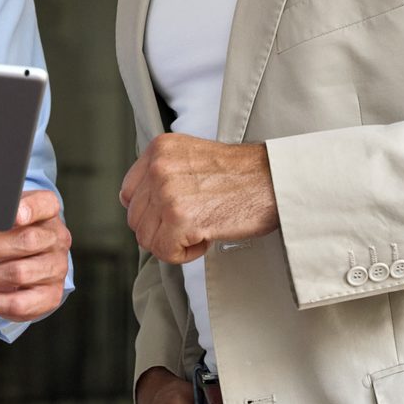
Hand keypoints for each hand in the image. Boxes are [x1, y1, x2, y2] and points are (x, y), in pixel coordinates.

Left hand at [0, 189, 71, 321]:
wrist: (17, 262)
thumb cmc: (0, 232)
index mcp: (47, 210)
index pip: (45, 204)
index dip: (30, 208)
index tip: (13, 214)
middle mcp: (57, 238)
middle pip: (26, 241)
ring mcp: (57, 268)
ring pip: (19, 273)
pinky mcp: (50, 296)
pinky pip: (19, 303)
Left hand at [119, 134, 277, 264]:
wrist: (275, 180)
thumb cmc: (243, 176)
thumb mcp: (192, 159)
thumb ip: (164, 175)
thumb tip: (143, 208)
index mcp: (159, 149)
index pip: (129, 194)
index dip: (151, 212)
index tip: (174, 215)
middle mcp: (158, 166)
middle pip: (135, 219)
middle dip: (162, 230)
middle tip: (194, 223)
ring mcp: (166, 191)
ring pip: (147, 239)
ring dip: (174, 242)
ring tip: (202, 228)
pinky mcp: (179, 217)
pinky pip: (164, 252)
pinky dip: (185, 254)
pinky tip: (206, 238)